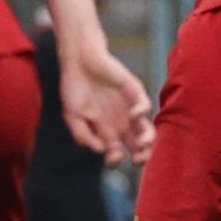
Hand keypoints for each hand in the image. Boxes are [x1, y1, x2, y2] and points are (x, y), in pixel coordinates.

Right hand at [60, 46, 154, 165]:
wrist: (78, 61)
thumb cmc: (74, 88)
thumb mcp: (72, 116)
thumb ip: (82, 135)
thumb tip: (100, 151)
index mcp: (105, 129)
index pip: (117, 151)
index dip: (116, 158)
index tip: (111, 157)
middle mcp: (120, 121)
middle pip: (137, 144)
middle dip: (141, 155)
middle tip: (137, 160)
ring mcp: (129, 107)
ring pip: (146, 129)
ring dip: (147, 139)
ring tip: (142, 143)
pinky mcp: (134, 92)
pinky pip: (145, 105)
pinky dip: (141, 112)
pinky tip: (132, 115)